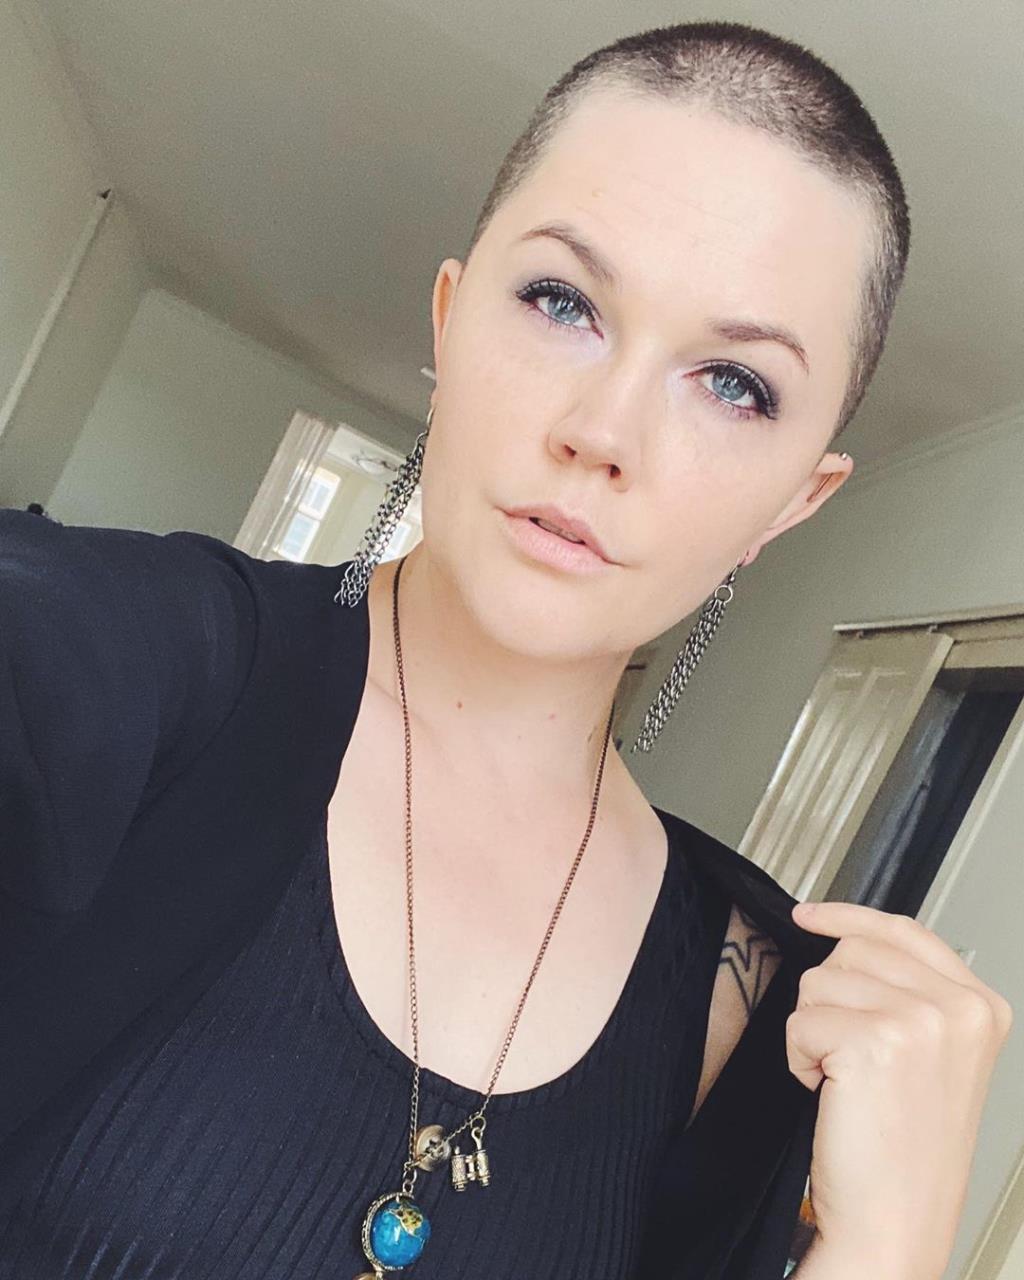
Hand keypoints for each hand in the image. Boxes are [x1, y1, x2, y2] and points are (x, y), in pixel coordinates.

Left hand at [787, 900, 1012, 1279]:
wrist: (894, 1223)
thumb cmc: (902, 1150)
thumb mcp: (932, 1056)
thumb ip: (908, 992)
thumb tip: (847, 936)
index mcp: (981, 1007)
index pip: (902, 929)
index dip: (847, 916)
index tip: (809, 914)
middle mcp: (959, 1008)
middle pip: (851, 951)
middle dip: (831, 1002)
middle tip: (854, 1060)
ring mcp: (921, 1021)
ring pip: (819, 981)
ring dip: (815, 1031)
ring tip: (848, 1082)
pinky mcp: (874, 1041)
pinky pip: (800, 1019)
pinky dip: (799, 1057)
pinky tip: (832, 1094)